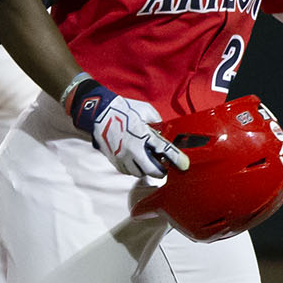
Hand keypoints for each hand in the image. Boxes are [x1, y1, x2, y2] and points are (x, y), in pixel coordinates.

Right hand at [69, 80, 189, 178]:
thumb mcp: (145, 110)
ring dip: (146, 169)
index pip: (164, 149)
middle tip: (164, 167)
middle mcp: (133, 149)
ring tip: (148, 160)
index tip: (184, 165)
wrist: (98, 114)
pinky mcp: (115, 161)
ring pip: (140, 173)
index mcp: (142, 134)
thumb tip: (163, 129)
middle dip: (161, 171)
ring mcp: (123, 157)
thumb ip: (157, 120)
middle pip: (152, 170)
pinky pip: (129, 171)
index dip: (176, 159)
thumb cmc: (122, 109)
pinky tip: (136, 159)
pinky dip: (134, 168)